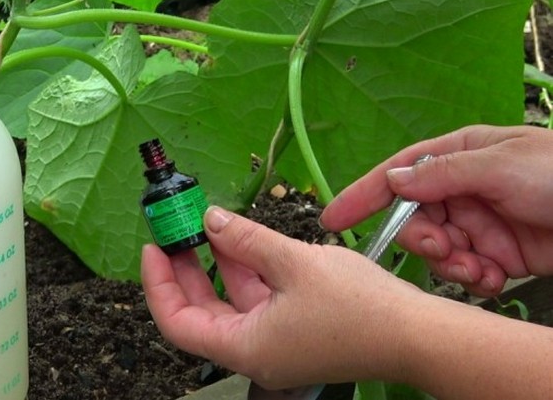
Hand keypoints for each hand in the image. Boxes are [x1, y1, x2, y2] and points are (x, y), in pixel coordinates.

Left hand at [141, 206, 422, 388]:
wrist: (418, 334)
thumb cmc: (361, 308)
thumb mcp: (294, 263)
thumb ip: (246, 239)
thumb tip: (211, 220)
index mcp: (246, 347)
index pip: (178, 322)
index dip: (159, 284)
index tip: (154, 248)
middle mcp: (255, 352)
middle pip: (202, 312)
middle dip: (187, 270)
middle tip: (176, 231)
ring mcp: (276, 343)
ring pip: (232, 302)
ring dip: (220, 264)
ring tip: (209, 225)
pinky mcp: (295, 330)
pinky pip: (259, 300)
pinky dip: (248, 271)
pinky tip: (245, 240)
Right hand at [320, 124, 552, 296]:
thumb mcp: (500, 165)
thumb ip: (442, 173)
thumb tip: (392, 179)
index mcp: (461, 156)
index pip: (400, 173)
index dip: (364, 194)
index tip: (334, 217)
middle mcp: (465, 189)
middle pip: (416, 218)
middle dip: (424, 239)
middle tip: (444, 250)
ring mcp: (480, 224)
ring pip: (439, 251)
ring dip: (452, 266)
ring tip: (480, 271)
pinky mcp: (497, 256)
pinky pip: (466, 273)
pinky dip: (475, 281)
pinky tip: (497, 280)